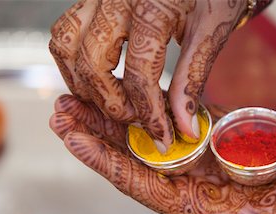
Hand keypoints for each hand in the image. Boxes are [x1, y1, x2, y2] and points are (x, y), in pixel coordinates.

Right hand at [49, 0, 245, 152]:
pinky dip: (72, 60)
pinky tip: (94, 78)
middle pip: (93, 65)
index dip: (149, 114)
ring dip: (82, 84)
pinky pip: (65, 30)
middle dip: (112, 104)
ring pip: (67, 46)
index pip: (140, 74)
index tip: (161, 138)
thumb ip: (191, 80)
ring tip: (110, 104)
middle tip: (135, 120)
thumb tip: (183, 127)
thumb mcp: (210, 34)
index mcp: (154, 5)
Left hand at [50, 94, 275, 213]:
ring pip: (145, 132)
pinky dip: (149, 99)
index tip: (72, 136)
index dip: (104, 161)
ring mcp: (197, 153)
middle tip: (60, 110)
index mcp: (193, 206)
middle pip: (131, 155)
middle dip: (94, 133)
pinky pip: (172, 113)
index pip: (138, 183)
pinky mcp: (211, 131)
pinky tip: (127, 85)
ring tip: (77, 93)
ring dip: (112, 113)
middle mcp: (187, 179)